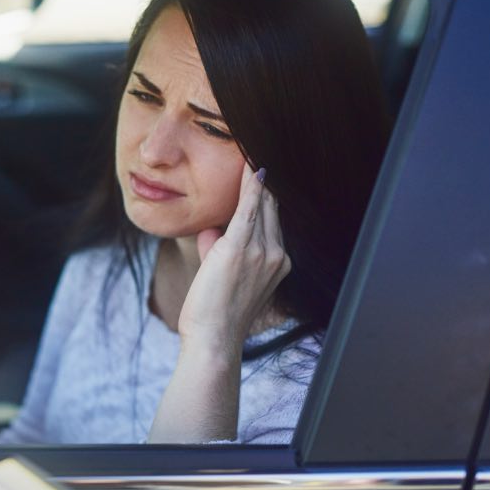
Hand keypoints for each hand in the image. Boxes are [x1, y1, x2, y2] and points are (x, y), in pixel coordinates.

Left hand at [177, 162, 290, 355]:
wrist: (214, 340)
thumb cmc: (214, 316)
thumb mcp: (222, 279)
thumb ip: (218, 251)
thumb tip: (210, 231)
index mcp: (278, 263)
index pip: (274, 220)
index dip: (268, 195)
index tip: (262, 171)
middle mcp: (276, 255)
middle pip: (272, 208)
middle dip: (264, 182)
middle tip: (256, 150)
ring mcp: (262, 252)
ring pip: (262, 205)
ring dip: (256, 178)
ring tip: (251, 149)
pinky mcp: (240, 249)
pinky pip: (249, 208)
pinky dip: (250, 185)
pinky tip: (251, 165)